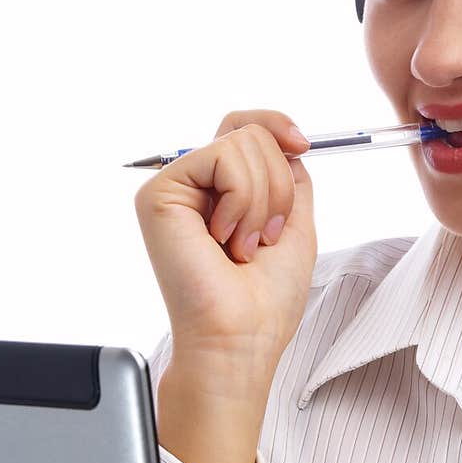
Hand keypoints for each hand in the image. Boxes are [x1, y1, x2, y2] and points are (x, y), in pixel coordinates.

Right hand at [134, 109, 315, 360]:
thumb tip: (286, 137)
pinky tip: (222, 238)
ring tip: (242, 246)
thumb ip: (289, 174)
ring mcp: (175, 187)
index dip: (277, 125)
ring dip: (263, 201)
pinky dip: (243, 200)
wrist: (240, 337)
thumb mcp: (295, 222)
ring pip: (242, 142)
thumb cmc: (265, 299)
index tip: (302, 145)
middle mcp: (195, 186)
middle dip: (279, 185)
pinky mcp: (159, 193)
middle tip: (263, 238)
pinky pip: (223, 157)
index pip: (245, 128)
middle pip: (251, 132)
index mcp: (222, 192)